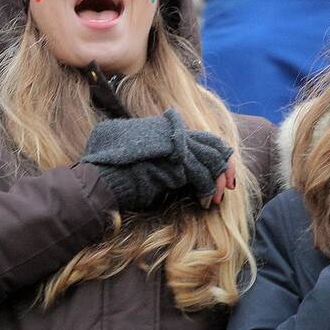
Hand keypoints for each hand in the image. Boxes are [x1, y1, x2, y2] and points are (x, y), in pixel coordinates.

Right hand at [83, 110, 233, 211]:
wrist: (101, 178)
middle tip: (228, 186)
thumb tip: (173, 158)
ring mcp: (173, 146)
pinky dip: (206, 189)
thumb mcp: (132, 150)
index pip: (201, 137)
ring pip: (209, 160)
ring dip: (215, 182)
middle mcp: (171, 133)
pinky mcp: (173, 163)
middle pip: (211, 145)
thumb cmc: (109, 167)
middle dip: (225, 166)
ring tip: (215, 198)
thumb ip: (154, 148)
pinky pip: (200, 175)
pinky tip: (205, 202)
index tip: (223, 172)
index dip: (216, 154)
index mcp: (163, 127)